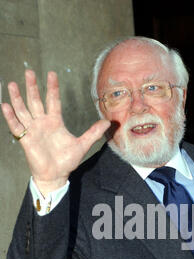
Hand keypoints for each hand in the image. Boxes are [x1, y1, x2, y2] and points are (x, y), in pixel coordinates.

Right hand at [1, 70, 109, 195]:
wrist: (56, 175)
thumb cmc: (66, 161)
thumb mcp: (82, 145)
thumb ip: (93, 133)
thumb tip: (108, 123)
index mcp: (55, 121)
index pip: (53, 100)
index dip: (52, 87)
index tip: (51, 74)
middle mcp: (42, 123)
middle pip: (35, 101)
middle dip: (32, 87)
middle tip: (29, 71)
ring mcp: (33, 130)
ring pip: (23, 110)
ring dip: (17, 98)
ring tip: (12, 84)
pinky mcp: (26, 139)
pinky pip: (16, 127)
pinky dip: (10, 117)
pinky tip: (5, 106)